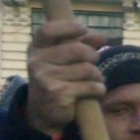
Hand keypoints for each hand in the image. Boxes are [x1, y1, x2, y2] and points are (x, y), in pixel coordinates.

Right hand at [26, 20, 107, 137]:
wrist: (44, 112)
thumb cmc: (58, 79)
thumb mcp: (63, 59)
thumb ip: (82, 44)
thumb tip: (102, 38)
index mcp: (36, 48)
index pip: (48, 30)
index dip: (69, 27)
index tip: (84, 29)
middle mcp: (37, 61)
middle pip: (78, 50)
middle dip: (93, 56)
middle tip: (94, 61)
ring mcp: (45, 78)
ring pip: (87, 69)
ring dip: (97, 76)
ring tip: (94, 80)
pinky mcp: (56, 93)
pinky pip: (90, 86)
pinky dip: (98, 89)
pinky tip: (94, 92)